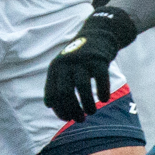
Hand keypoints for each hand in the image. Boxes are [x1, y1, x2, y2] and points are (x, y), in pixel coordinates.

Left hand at [44, 7, 137, 122]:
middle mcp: (66, 64)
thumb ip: (57, 84)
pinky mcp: (99, 60)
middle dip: (73, 111)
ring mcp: (83, 61)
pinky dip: (102, 94)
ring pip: (82, 89)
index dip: (59, 111)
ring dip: (88, 106)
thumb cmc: (79, 60)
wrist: (97, 35)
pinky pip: (101, 81)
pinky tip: (104, 99)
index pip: (52, 96)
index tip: (68, 118)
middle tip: (80, 119)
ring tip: (91, 112)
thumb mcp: (64, 67)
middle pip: (65, 94)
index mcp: (55, 68)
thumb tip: (50, 106)